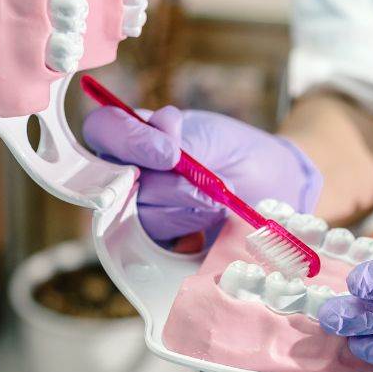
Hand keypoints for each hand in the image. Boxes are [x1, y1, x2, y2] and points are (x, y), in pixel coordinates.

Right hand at [83, 106, 322, 241]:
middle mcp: (127, 172)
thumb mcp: (207, 135)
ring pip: (143, 213)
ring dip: (189, 205)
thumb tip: (164, 152)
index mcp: (132, 134)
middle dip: (171, 185)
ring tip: (218, 198)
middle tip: (210, 183)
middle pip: (122, 181)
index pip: (103, 130)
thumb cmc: (233, 150)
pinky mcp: (159, 241)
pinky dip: (192, 227)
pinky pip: (161, 239)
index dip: (129, 141)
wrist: (269, 182)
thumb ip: (180, 143)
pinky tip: (212, 220)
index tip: (171, 154)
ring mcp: (140, 208)